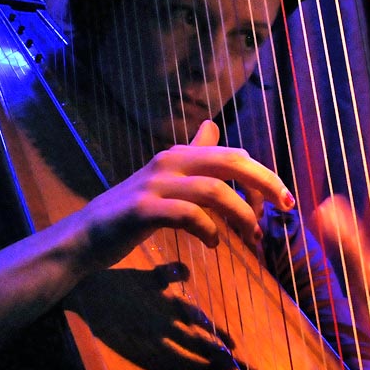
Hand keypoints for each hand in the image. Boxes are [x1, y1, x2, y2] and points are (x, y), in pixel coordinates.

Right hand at [75, 120, 294, 272]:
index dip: (264, 177)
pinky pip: (188, 215)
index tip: (281, 202)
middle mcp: (170, 162)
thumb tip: (212, 126)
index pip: (234, 155)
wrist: (85, 236)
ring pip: (214, 190)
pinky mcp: (143, 210)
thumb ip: (192, 155)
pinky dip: (209, 229)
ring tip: (251, 237)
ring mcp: (155, 185)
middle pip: (231, 162)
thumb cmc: (131, 211)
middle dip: (265, 184)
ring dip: (241, 214)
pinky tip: (214, 243)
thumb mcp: (165, 178)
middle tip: (285, 208)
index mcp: (180, 155)